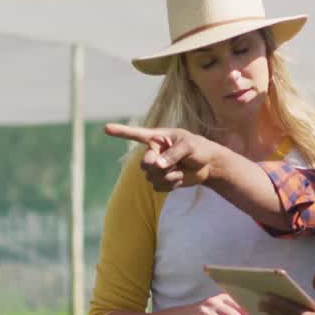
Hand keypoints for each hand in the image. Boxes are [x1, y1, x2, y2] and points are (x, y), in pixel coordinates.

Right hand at [104, 123, 222, 191]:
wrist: (208, 165)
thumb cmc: (199, 149)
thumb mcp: (189, 146)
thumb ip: (173, 154)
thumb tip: (157, 165)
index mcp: (157, 138)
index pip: (136, 135)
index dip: (121, 132)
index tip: (106, 128)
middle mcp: (154, 152)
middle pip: (144, 163)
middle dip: (156, 167)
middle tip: (169, 164)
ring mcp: (156, 167)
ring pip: (151, 178)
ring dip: (168, 177)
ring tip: (180, 170)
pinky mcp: (161, 180)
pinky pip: (158, 187)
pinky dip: (171, 185)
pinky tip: (180, 178)